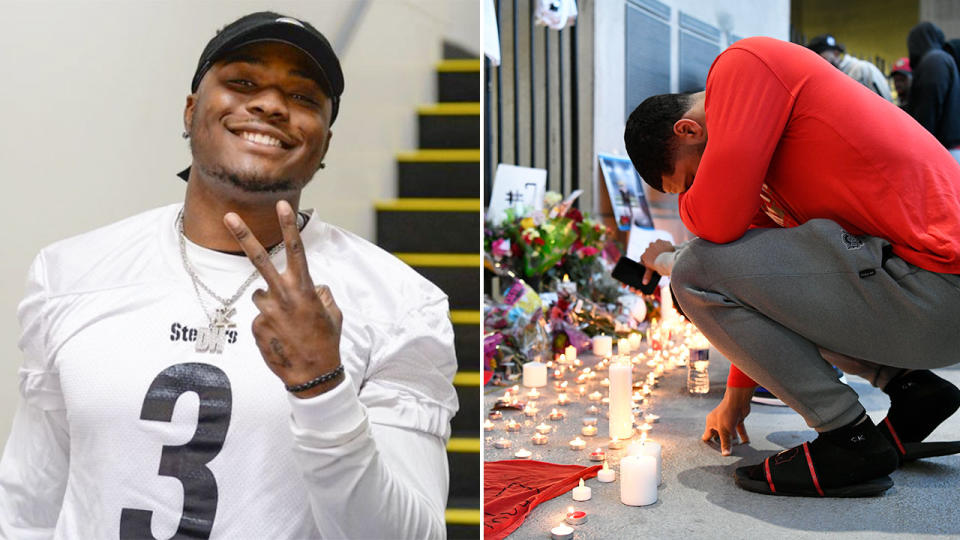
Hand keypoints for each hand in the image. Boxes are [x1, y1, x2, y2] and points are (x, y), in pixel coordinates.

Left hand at [224, 200, 343, 397]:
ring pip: (262, 296)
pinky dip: (269, 325)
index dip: (288, 226)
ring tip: (286, 325)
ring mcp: (266, 311)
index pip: (296, 250)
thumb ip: (320, 294)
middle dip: (244, 235)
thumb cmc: (326, 342)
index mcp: (304, 288)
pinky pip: (261, 318)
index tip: (282, 205)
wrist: (312, 374)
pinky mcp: (256, 326)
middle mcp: (282, 295)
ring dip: (271, 305)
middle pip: (259, 260)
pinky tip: (280, 338)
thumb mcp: (332, 313)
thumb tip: (311, 287)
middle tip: (229, 216)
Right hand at [639, 239, 674, 283]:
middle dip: (654, 254)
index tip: (653, 262)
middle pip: (650, 251)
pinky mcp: (660, 240)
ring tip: (664, 254)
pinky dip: (664, 245)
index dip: (649, 260)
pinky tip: (667, 249)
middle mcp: (647, 249)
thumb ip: (647, 276)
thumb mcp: (652, 271)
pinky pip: (662, 242)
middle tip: (659, 258)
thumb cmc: (659, 266)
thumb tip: (644, 283)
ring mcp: (653, 244)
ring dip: (658, 248)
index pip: (644, 257)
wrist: (667, 260)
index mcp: (643, 256)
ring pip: (655, 245)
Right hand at [701, 385, 753, 454]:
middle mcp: (718, 422)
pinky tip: (746, 443)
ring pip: (730, 434)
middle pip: (719, 436)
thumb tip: (725, 454)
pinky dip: (743, 436)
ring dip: (734, 441)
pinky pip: (739, 431)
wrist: (738, 400)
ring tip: (738, 450)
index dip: (709, 443)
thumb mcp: (725, 430)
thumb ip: (725, 443)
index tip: (712, 452)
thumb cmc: (727, 413)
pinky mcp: (736, 420)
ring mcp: (728, 421)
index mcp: (711, 423)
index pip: (707, 435)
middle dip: (723, 443)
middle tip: (726, 452)